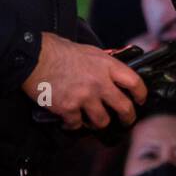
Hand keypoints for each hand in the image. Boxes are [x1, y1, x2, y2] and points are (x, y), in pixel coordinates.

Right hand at [22, 32, 147, 129]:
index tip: (140, 100)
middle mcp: (100, 83)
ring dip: (98, 123)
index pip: (135, 82)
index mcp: (107, 66)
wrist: (35, 57)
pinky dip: (73, 124)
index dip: (141, 94)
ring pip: (102, 121)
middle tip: (126, 121)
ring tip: (94, 120)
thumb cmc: (58, 50)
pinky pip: (77, 125)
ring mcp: (85, 97)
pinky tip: (70, 120)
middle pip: (124, 107)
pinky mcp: (69, 109)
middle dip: (128, 118)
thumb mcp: (89, 51)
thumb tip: (110, 74)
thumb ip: (103, 64)